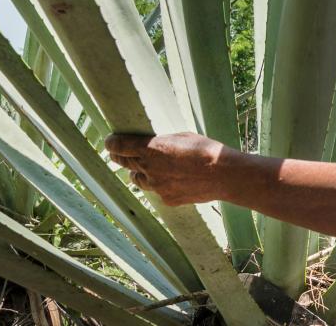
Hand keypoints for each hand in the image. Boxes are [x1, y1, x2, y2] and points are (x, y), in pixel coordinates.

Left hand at [104, 132, 235, 205]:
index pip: (118, 146)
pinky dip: (159, 185)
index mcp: (152, 148)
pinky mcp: (167, 199)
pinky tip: (173, 179)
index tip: (111, 142)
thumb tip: (153, 143)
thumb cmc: (207, 150)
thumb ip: (163, 142)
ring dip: (139, 172)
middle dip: (121, 156)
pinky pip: (156, 191)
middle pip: (124, 162)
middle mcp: (149, 168)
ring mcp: (157, 186)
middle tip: (120, 153)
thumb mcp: (183, 137)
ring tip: (150, 168)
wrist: (224, 175)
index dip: (112, 143)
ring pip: (137, 179)